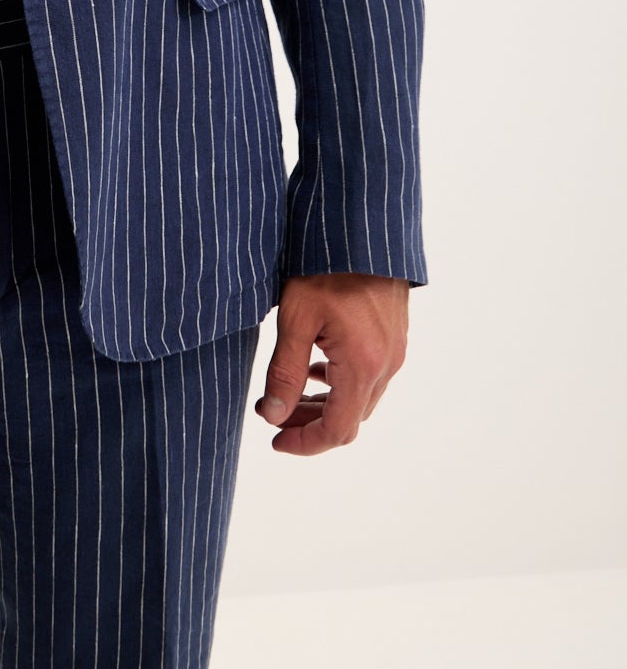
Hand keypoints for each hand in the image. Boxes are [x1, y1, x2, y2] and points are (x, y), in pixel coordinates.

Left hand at [255, 271, 408, 455]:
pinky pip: (370, 375)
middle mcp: (387, 363)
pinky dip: (342, 383)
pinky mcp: (395, 334)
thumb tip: (273, 416)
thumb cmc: (326, 265)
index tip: (275, 440)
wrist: (363, 224)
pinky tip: (317, 367)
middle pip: (350, 418)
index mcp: (363, 365)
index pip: (337, 430)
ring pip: (361, 398)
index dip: (305, 443)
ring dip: (325, 404)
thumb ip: (284, 372)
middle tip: (273, 413)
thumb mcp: (295, 317)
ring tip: (289, 394)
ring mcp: (395, 349)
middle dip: (309, 424)